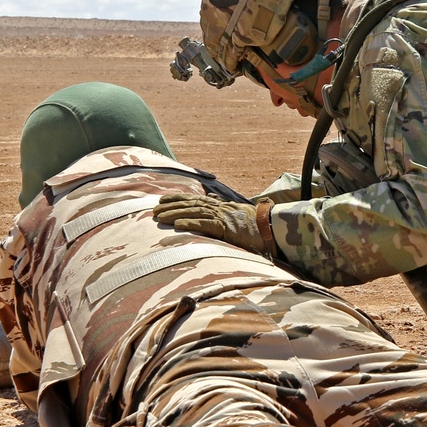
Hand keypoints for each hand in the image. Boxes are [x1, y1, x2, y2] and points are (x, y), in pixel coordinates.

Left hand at [153, 193, 276, 256]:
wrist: (272, 228)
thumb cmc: (256, 225)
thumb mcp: (237, 214)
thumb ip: (223, 207)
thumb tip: (211, 199)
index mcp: (220, 206)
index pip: (194, 199)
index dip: (177, 198)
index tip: (162, 199)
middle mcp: (219, 208)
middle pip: (190, 204)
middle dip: (171, 206)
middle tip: (153, 210)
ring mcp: (223, 217)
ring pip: (194, 212)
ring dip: (175, 213)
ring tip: (159, 217)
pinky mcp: (227, 227)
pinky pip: (206, 224)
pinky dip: (191, 223)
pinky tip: (177, 224)